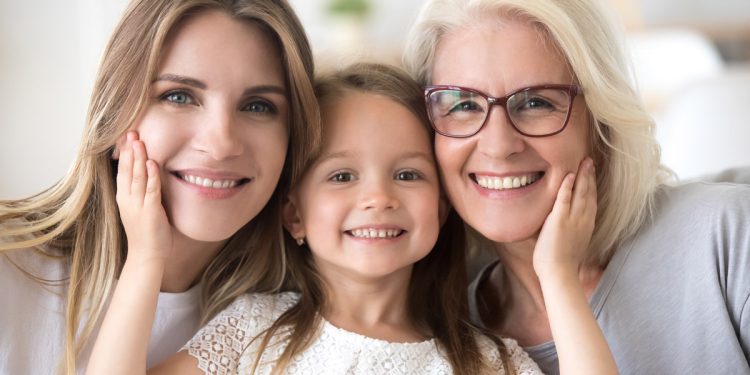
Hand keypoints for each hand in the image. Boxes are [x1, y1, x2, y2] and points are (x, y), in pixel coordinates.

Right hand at [116, 131, 172, 263]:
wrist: (147, 256)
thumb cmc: (146, 233)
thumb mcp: (139, 209)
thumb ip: (141, 193)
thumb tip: (147, 176)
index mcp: (124, 199)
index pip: (122, 171)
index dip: (125, 154)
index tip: (126, 137)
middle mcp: (128, 200)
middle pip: (127, 171)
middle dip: (130, 150)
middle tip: (131, 132)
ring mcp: (138, 205)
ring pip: (138, 177)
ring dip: (139, 158)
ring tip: (139, 141)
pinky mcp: (151, 211)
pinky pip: (151, 189)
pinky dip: (152, 175)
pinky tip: (152, 163)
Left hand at [533, 157, 596, 278]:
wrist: (559, 274)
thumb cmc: (561, 264)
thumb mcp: (571, 244)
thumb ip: (569, 232)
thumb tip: (562, 227)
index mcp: (587, 226)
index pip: (591, 201)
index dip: (592, 186)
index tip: (592, 174)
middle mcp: (583, 220)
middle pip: (589, 193)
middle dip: (590, 176)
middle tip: (590, 161)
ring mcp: (573, 220)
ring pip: (580, 193)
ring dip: (582, 176)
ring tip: (584, 162)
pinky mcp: (559, 220)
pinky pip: (564, 199)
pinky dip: (567, 186)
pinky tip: (569, 175)